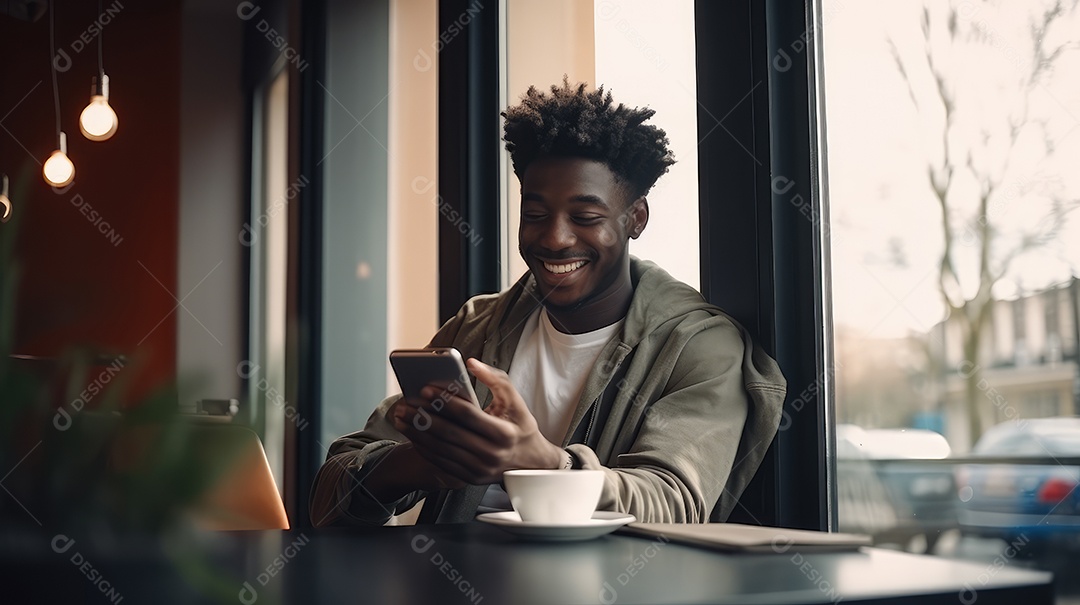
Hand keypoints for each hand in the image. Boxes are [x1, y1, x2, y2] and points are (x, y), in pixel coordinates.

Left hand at [390, 358, 565, 483]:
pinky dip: (424, 448)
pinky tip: (412, 435)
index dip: (446, 402)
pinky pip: (441, 462)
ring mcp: (479, 469)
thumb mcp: (515, 400)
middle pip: (450, 434)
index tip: (426, 389)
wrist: (531, 464)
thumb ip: (495, 378)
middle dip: (424, 418)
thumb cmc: (521, 426)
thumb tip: (470, 363)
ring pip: (441, 450)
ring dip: (418, 433)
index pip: (469, 415)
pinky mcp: (470, 478)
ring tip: (401, 418)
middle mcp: (491, 454)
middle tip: (405, 405)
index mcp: (503, 433)